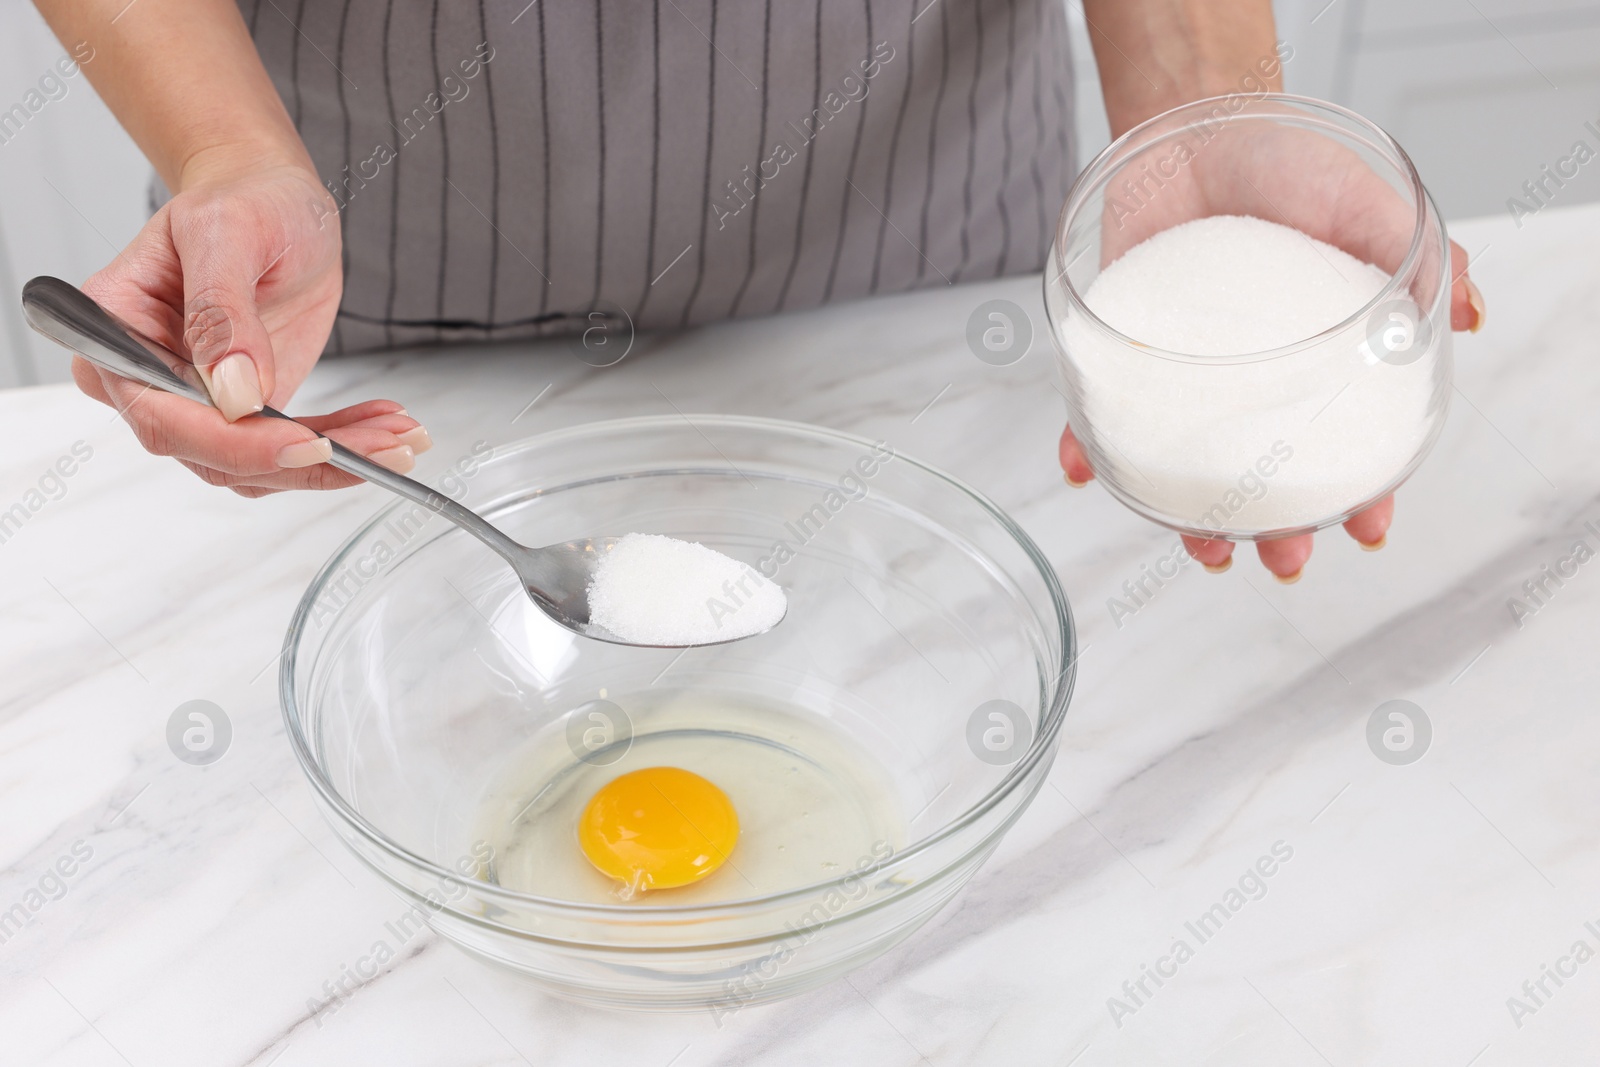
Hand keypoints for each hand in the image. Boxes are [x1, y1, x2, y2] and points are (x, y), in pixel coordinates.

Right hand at [75, 160, 428, 496]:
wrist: (273, 201)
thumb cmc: (241, 199)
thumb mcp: (228, 232)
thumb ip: (221, 311)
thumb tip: (233, 393)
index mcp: (116, 331)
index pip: (164, 414)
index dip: (236, 442)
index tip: (306, 443)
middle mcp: (147, 379)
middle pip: (215, 456)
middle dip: (304, 458)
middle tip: (382, 447)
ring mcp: (198, 402)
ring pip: (261, 465)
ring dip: (336, 460)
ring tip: (398, 436)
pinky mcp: (247, 412)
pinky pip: (291, 450)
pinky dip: (343, 447)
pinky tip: (384, 428)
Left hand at [1058, 122, 1485, 579]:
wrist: (1202, 123)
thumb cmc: (1292, 165)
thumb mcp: (1368, 207)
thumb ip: (1420, 259)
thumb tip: (1466, 310)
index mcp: (1316, 363)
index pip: (1344, 447)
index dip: (1362, 494)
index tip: (1366, 528)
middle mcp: (1249, 382)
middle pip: (1266, 479)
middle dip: (1279, 531)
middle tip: (1285, 560)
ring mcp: (1185, 374)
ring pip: (1186, 468)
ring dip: (1191, 519)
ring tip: (1204, 550)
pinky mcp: (1123, 350)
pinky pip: (1100, 410)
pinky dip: (1088, 444)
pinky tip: (1084, 469)